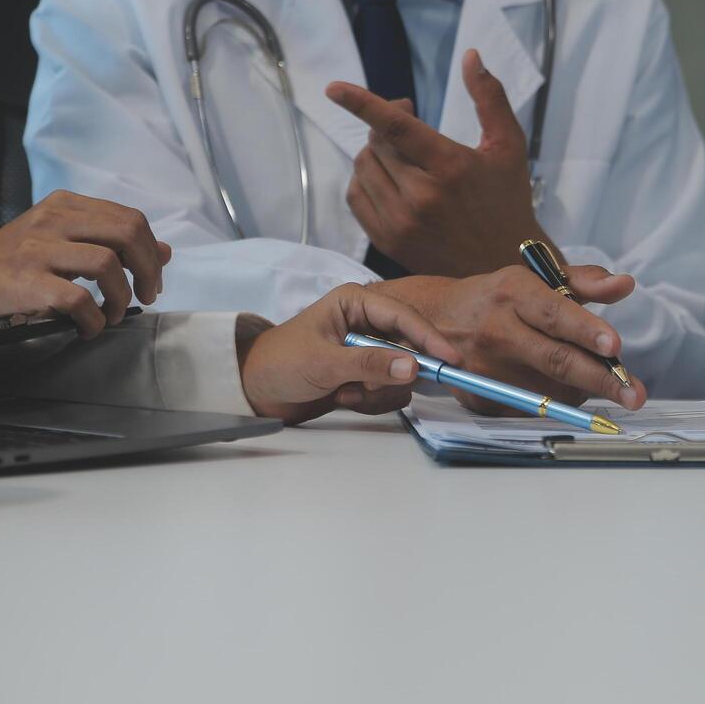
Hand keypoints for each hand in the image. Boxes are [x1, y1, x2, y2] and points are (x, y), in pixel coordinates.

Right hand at [0, 190, 170, 337]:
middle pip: (127, 233)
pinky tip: (89, 327)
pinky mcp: (28, 281)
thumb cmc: (15, 264)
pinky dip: (94, 319)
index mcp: (64, 206)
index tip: (152, 277)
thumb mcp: (63, 240)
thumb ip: (111, 240)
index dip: (151, 250)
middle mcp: (52, 221)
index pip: (130, 218)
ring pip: (108, 264)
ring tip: (112, 313)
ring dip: (122, 297)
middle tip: (147, 295)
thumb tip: (165, 250)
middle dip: (149, 269)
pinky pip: (80, 299)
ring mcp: (38, 249)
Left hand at [238, 283, 459, 424]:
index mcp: (356, 303)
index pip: (404, 317)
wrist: (254, 392)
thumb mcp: (324, 362)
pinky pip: (390, 391)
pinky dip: (371, 400)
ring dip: (377, 391)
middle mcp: (366, 323)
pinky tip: (342, 398)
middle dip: (390, 373)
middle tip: (366, 385)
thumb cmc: (279, 364)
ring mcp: (367, 351)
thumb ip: (369, 363)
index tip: (450, 360)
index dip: (430, 338)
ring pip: (401, 374)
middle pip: (409, 347)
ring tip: (345, 392)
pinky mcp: (366, 375)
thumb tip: (412, 367)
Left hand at [330, 49, 546, 277]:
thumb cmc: (508, 200)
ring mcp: (401, 222)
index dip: (362, 103)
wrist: (502, 263)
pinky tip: (388, 178)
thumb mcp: (508, 146)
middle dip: (385, 128)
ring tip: (401, 155)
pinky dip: (365, 179)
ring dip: (374, 153)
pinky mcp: (388, 241)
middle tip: (408, 125)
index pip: (396, 127)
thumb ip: (489, 97)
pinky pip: (356, 196)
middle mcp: (422, 195)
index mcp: (451, 166)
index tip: (333, 88)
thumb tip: (471, 56)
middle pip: (376, 143)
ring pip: (363, 167)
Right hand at [372, 265, 648, 414]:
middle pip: (556, 360)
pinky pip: (532, 408)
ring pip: (551, 391)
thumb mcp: (538, 278)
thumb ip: (585, 281)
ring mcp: (486, 367)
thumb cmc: (501, 297)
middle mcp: (497, 329)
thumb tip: (625, 285)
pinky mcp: (480, 396)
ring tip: (584, 376)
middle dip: (600, 380)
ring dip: (580, 389)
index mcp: (514, 292)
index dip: (586, 330)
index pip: (555, 314)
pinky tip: (550, 385)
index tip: (616, 346)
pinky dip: (553, 401)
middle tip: (634, 395)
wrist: (438, 318)